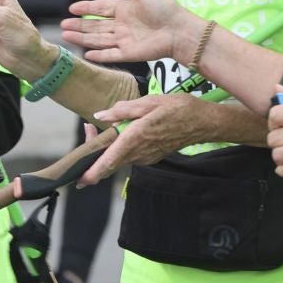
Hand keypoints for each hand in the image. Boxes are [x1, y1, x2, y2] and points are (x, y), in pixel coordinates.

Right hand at [64, 0, 198, 65]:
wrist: (179, 30)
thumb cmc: (165, 8)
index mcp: (124, 9)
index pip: (100, 8)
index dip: (86, 8)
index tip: (72, 8)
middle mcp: (122, 25)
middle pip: (95, 26)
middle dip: (79, 26)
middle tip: (62, 25)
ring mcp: (124, 40)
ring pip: (98, 40)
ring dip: (82, 39)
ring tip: (66, 36)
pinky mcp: (129, 53)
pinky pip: (111, 55)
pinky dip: (99, 55)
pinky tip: (86, 53)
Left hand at [83, 92, 225, 182]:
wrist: (202, 122)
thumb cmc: (177, 109)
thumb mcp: (149, 102)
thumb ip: (123, 110)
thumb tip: (101, 116)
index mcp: (136, 138)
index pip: (110, 160)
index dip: (94, 172)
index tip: (80, 180)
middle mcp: (139, 152)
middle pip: (110, 162)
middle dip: (93, 154)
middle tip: (87, 133)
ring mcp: (145, 157)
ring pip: (118, 159)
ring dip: (105, 149)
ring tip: (95, 129)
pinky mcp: (150, 157)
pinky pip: (128, 156)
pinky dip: (117, 148)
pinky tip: (116, 134)